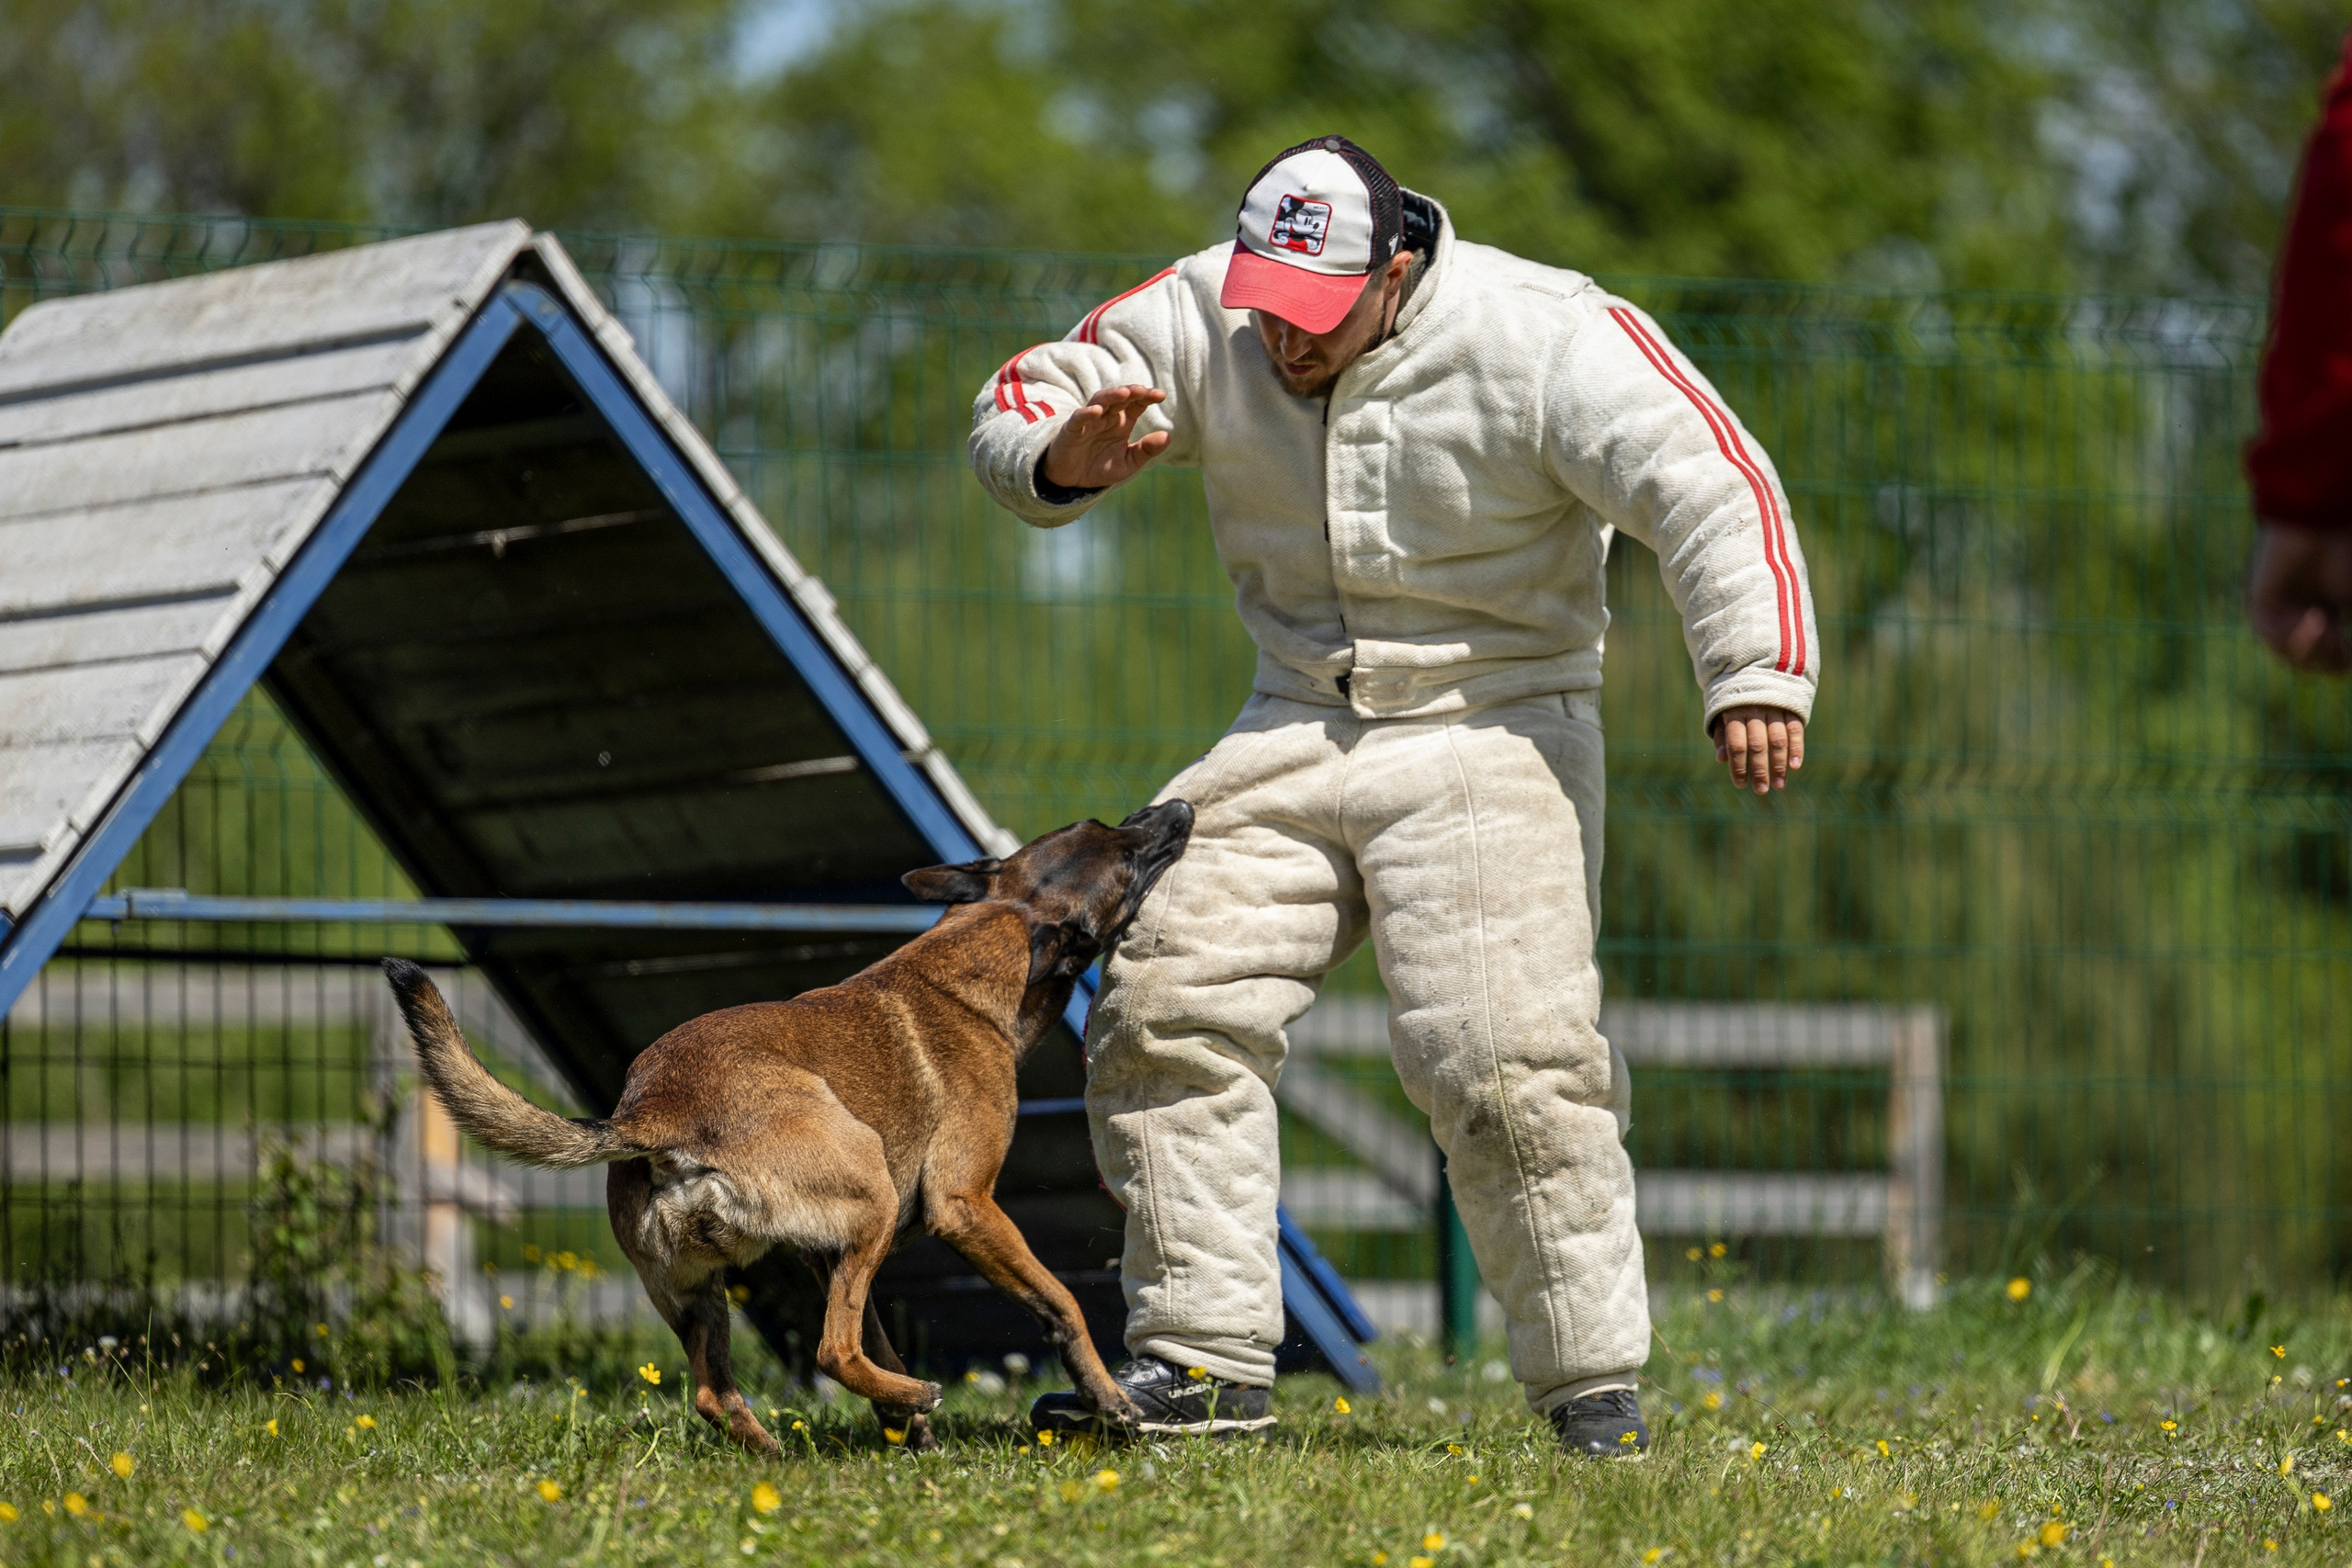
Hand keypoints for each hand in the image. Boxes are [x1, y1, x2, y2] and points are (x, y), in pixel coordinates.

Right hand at [1042, 385, 1169, 490]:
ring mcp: (1088, 421)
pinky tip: (1097, 411)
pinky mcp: (1071, 430)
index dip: (1146, 397)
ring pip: (1099, 401)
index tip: (1160, 395)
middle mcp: (1106, 417)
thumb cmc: (1100, 467)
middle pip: (1119, 398)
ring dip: (1111, 396)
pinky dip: (1086, 413)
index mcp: (1121, 422)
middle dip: (1131, 392)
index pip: (1136, 404)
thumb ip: (1146, 450)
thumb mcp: (1128, 463)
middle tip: (1143, 390)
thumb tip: (1167, 436)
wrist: (1072, 480)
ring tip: (1124, 393)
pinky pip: (1078, 418)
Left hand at [1713, 705, 1803, 795]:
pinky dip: (1796, 748)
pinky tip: (1794, 766)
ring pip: (1778, 739)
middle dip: (1759, 770)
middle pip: (1757, 744)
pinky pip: (1795, 729)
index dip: (1738, 765)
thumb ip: (1723, 735)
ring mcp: (1775, 707)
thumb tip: (1721, 759)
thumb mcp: (1722, 711)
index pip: (1736, 744)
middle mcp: (1755, 710)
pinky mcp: (1791, 707)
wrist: (1759, 667)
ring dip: (1779, 764)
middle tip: (1761, 790)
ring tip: (1779, 785)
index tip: (1741, 785)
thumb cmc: (1736, 698)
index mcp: (1734, 711)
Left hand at [2248, 521, 2351, 673]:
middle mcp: (2296, 614)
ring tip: (2326, 623)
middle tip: (2343, 649)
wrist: (2321, 523)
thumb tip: (2347, 662)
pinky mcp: (2259, 601)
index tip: (2349, 662)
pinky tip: (2315, 618)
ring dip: (2312, 647)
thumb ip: (2350, 631)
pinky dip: (2294, 634)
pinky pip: (2270, 634)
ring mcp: (2276, 609)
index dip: (2337, 664)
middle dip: (2324, 659)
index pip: (2322, 656)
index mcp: (2322, 613)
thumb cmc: (2343, 554)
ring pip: (2286, 651)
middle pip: (2302, 659)